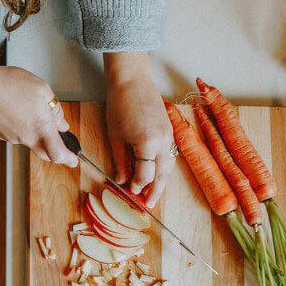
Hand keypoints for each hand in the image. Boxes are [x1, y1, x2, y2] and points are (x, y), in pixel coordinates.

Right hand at [0, 61, 77, 166]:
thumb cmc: (8, 84)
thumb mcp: (41, 89)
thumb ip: (55, 110)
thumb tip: (62, 124)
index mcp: (41, 127)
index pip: (58, 153)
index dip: (68, 159)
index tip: (73, 160)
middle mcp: (26, 137)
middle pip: (45, 152)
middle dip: (54, 149)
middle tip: (59, 141)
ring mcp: (12, 138)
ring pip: (30, 140)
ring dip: (34, 131)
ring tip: (29, 109)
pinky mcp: (1, 135)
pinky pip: (16, 134)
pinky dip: (20, 126)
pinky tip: (16, 110)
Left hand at [104, 52, 174, 207]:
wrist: (132, 81)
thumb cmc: (120, 105)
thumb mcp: (116, 136)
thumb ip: (121, 161)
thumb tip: (123, 180)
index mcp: (147, 144)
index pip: (145, 174)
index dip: (137, 185)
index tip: (130, 191)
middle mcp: (162, 141)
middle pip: (162, 174)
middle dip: (156, 191)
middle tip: (149, 204)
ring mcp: (169, 135)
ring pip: (169, 165)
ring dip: (162, 181)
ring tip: (153, 192)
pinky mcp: (170, 130)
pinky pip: (170, 154)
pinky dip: (164, 166)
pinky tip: (156, 172)